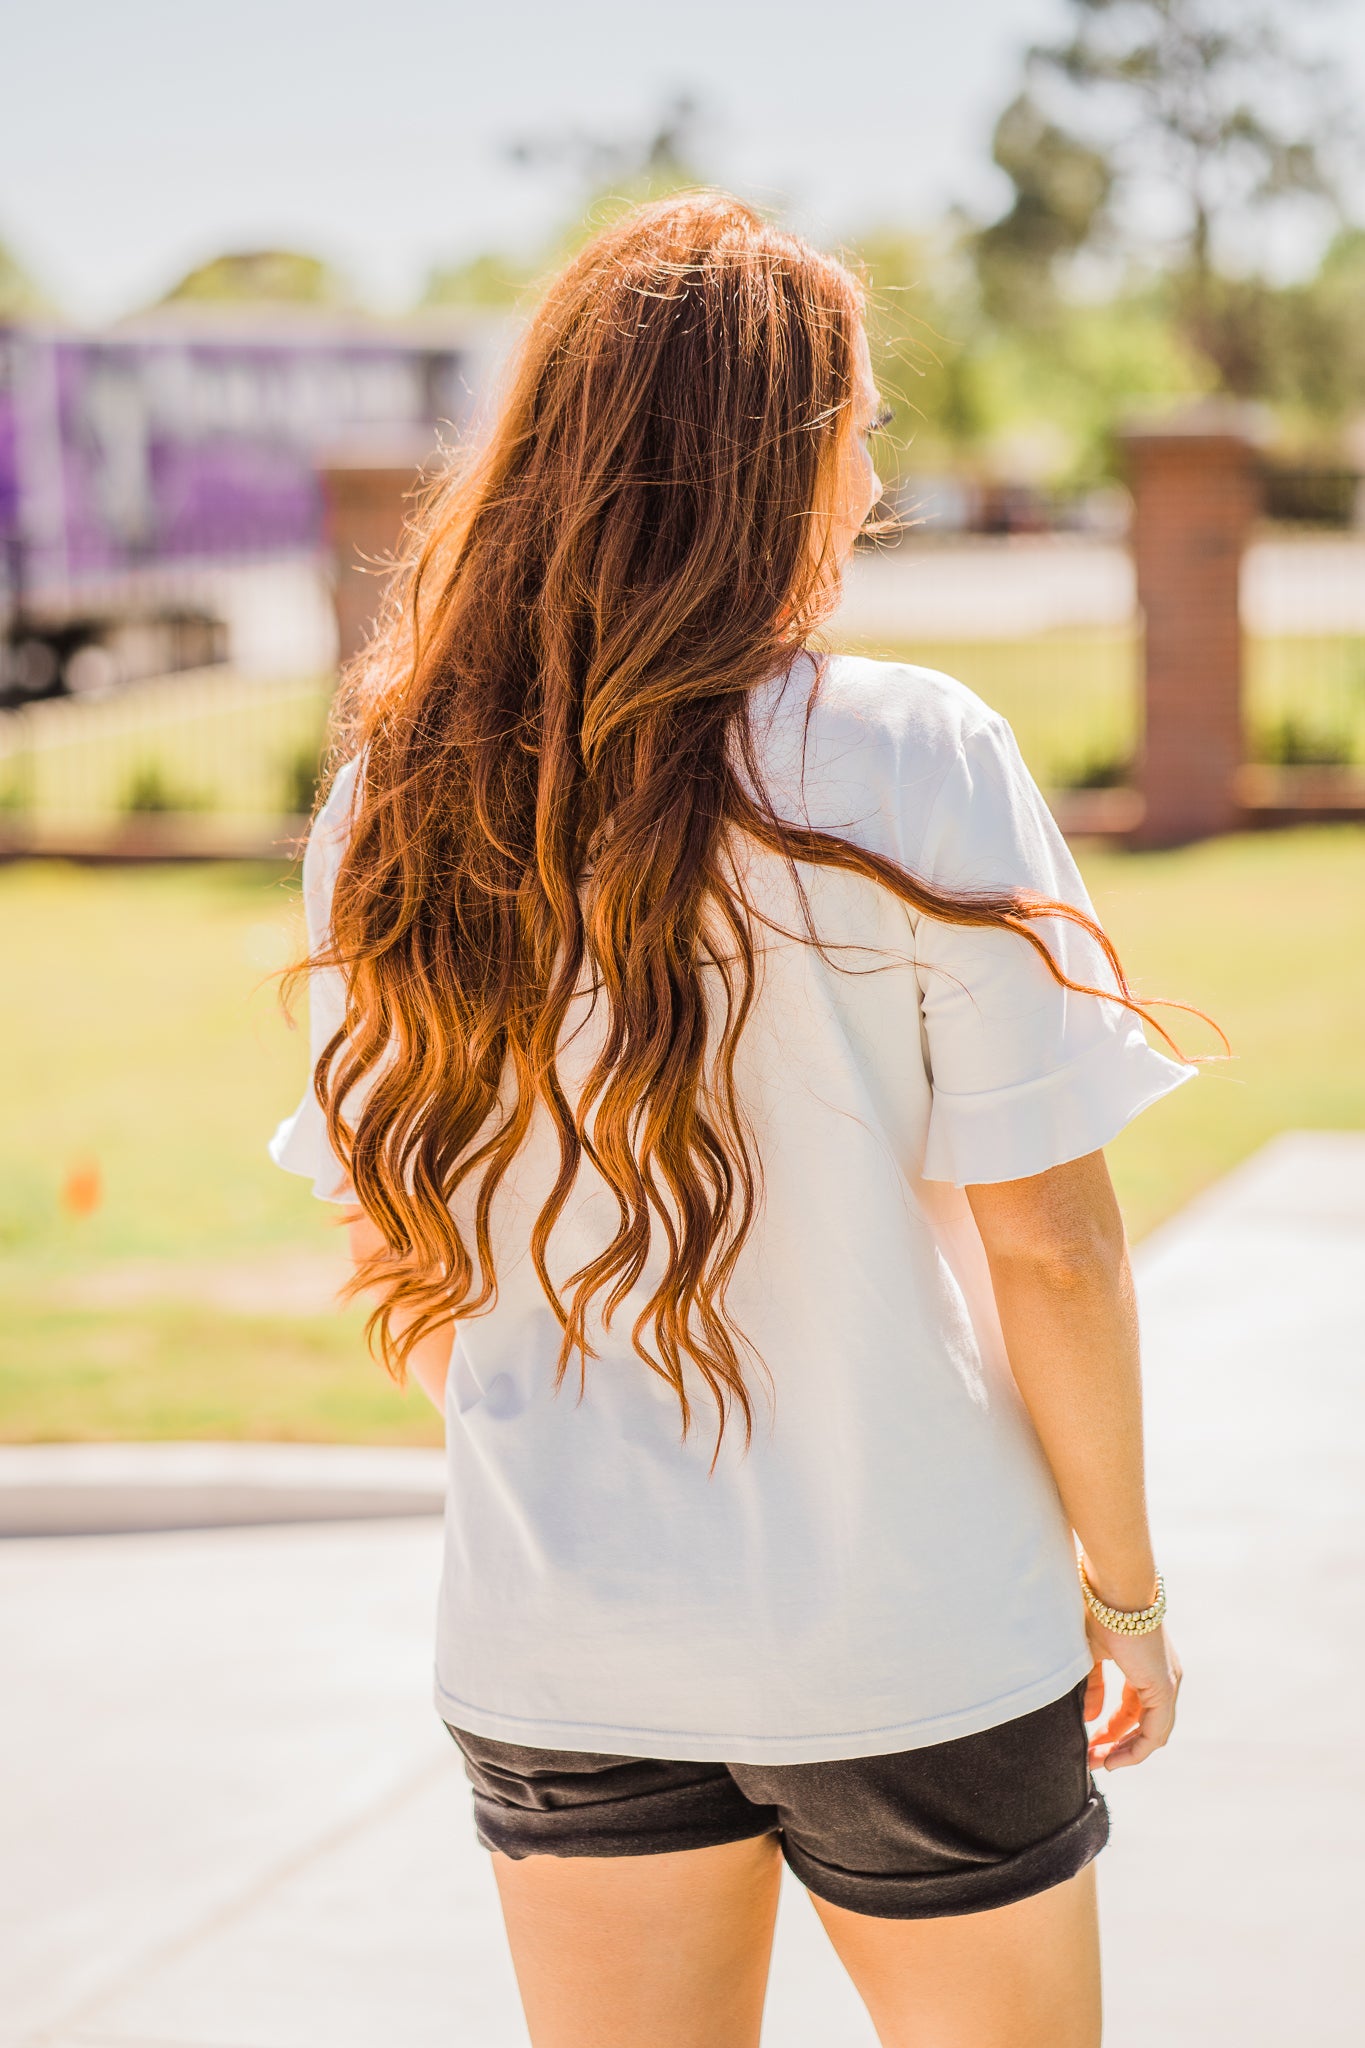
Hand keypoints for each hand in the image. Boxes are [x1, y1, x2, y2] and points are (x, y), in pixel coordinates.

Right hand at [1082, 1615, 1181, 1770]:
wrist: (1116, 1588)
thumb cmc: (1099, 1611)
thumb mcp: (1089, 1653)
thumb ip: (1092, 1686)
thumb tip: (1089, 1716)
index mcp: (1146, 1666)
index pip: (1132, 1707)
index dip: (1110, 1728)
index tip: (1087, 1739)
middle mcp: (1163, 1677)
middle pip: (1143, 1723)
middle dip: (1115, 1743)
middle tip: (1090, 1758)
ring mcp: (1167, 1684)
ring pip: (1152, 1733)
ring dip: (1124, 1751)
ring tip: (1098, 1763)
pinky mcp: (1165, 1688)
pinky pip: (1155, 1732)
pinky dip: (1135, 1749)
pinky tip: (1114, 1759)